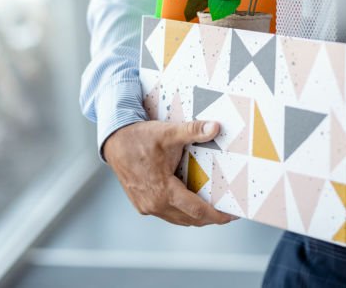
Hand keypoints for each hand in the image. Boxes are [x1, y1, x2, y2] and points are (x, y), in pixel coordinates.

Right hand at [104, 120, 236, 226]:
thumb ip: (193, 131)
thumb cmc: (140, 137)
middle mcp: (154, 204)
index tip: (231, 216)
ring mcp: (147, 206)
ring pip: (178, 218)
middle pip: (190, 219)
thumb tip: (215, 127)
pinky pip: (167, 214)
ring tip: (212, 208)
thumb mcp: (169, 132)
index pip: (197, 210)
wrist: (114, 140)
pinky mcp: (142, 204)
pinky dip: (181, 212)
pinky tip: (189, 201)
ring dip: (195, 216)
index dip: (216, 215)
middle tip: (227, 212)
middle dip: (210, 218)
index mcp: (163, 191)